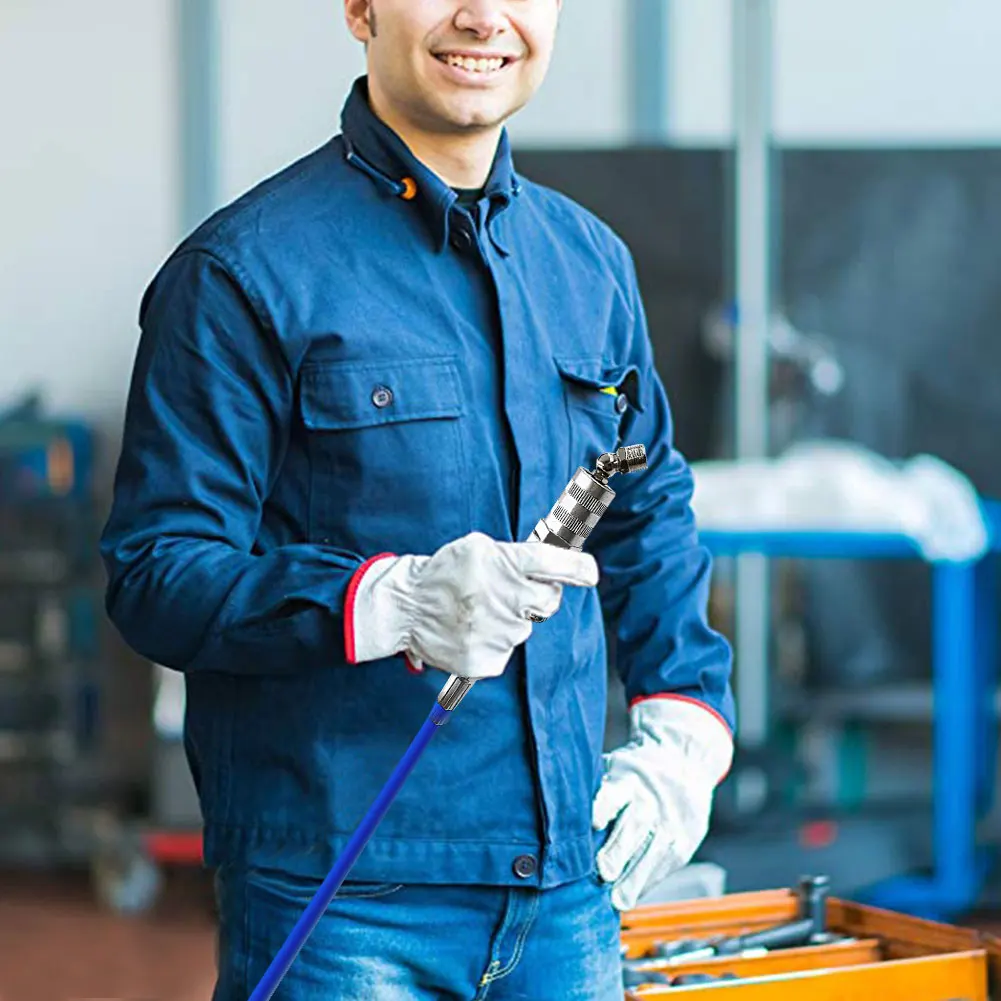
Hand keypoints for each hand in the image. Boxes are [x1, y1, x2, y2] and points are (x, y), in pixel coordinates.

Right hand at [345, 531, 598, 677]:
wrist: (407, 607)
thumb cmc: (445, 574)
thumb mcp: (478, 549)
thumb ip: (517, 556)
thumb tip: (555, 565)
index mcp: (505, 564)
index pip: (555, 564)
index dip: (577, 568)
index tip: (589, 571)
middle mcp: (506, 598)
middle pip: (550, 600)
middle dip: (540, 595)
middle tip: (514, 591)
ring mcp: (498, 632)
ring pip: (525, 627)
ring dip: (510, 619)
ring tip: (479, 611)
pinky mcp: (487, 659)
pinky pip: (506, 650)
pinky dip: (493, 642)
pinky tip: (472, 630)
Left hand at [592, 697, 732, 912]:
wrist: (684, 762)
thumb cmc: (633, 772)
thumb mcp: (613, 767)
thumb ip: (592, 791)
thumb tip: (551, 811)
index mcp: (628, 780)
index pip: (613, 793)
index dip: (603, 806)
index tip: (594, 821)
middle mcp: (650, 801)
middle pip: (634, 827)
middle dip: (619, 850)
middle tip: (603, 872)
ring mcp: (670, 824)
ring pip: (653, 853)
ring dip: (635, 878)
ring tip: (619, 901)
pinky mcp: (682, 843)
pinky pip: (664, 867)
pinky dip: (647, 882)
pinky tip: (631, 896)